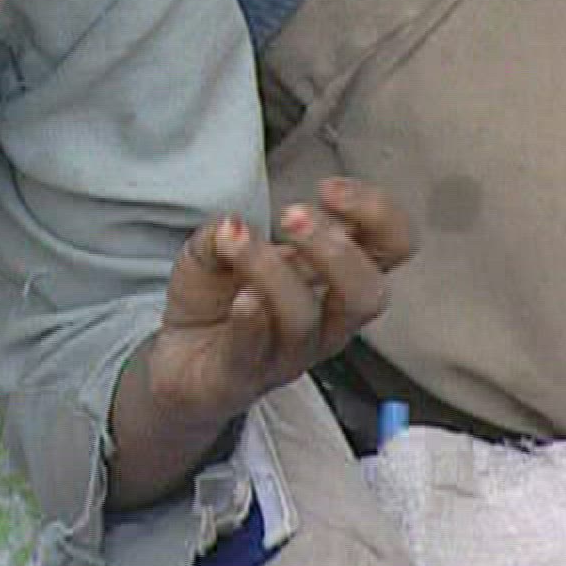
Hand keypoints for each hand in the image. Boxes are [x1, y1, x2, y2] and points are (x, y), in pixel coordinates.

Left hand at [149, 177, 413, 420]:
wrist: (175, 358)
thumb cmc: (216, 298)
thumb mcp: (218, 245)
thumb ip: (229, 228)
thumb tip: (234, 224)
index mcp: (332, 278)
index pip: (390, 247)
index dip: (377, 214)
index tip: (329, 189)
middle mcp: (323, 320)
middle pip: (368, 294)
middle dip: (335, 249)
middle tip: (292, 215)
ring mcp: (286, 354)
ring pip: (305, 319)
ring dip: (271, 270)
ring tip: (234, 241)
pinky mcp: (241, 377)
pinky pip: (255, 352)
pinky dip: (250, 320)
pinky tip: (240, 297)